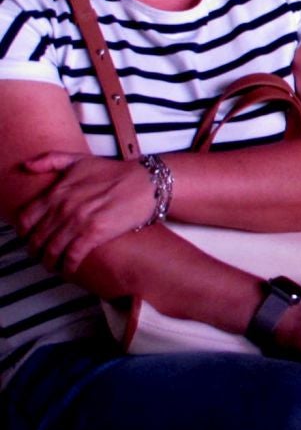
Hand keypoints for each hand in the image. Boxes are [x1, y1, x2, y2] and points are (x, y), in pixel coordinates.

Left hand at [15, 151, 156, 274]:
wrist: (147, 183)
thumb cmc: (115, 172)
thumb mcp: (80, 160)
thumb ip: (51, 160)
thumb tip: (27, 166)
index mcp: (57, 191)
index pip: (26, 219)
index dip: (24, 233)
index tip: (30, 238)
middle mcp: (63, 207)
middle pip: (37, 238)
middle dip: (36, 251)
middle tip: (42, 256)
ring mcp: (78, 220)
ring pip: (52, 250)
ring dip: (50, 263)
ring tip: (54, 266)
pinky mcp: (95, 233)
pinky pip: (73, 256)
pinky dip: (68, 266)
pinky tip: (70, 269)